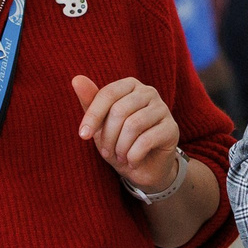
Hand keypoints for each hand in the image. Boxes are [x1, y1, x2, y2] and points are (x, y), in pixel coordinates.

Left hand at [72, 75, 182, 190]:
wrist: (145, 167)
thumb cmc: (120, 141)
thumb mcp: (101, 125)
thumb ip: (90, 102)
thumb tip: (76, 79)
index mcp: (130, 86)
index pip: (108, 94)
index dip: (93, 115)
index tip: (83, 135)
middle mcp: (149, 92)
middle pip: (120, 110)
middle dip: (108, 137)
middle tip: (107, 153)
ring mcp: (163, 109)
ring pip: (133, 125)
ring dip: (121, 148)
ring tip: (120, 157)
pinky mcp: (172, 128)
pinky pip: (146, 140)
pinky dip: (133, 156)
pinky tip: (132, 161)